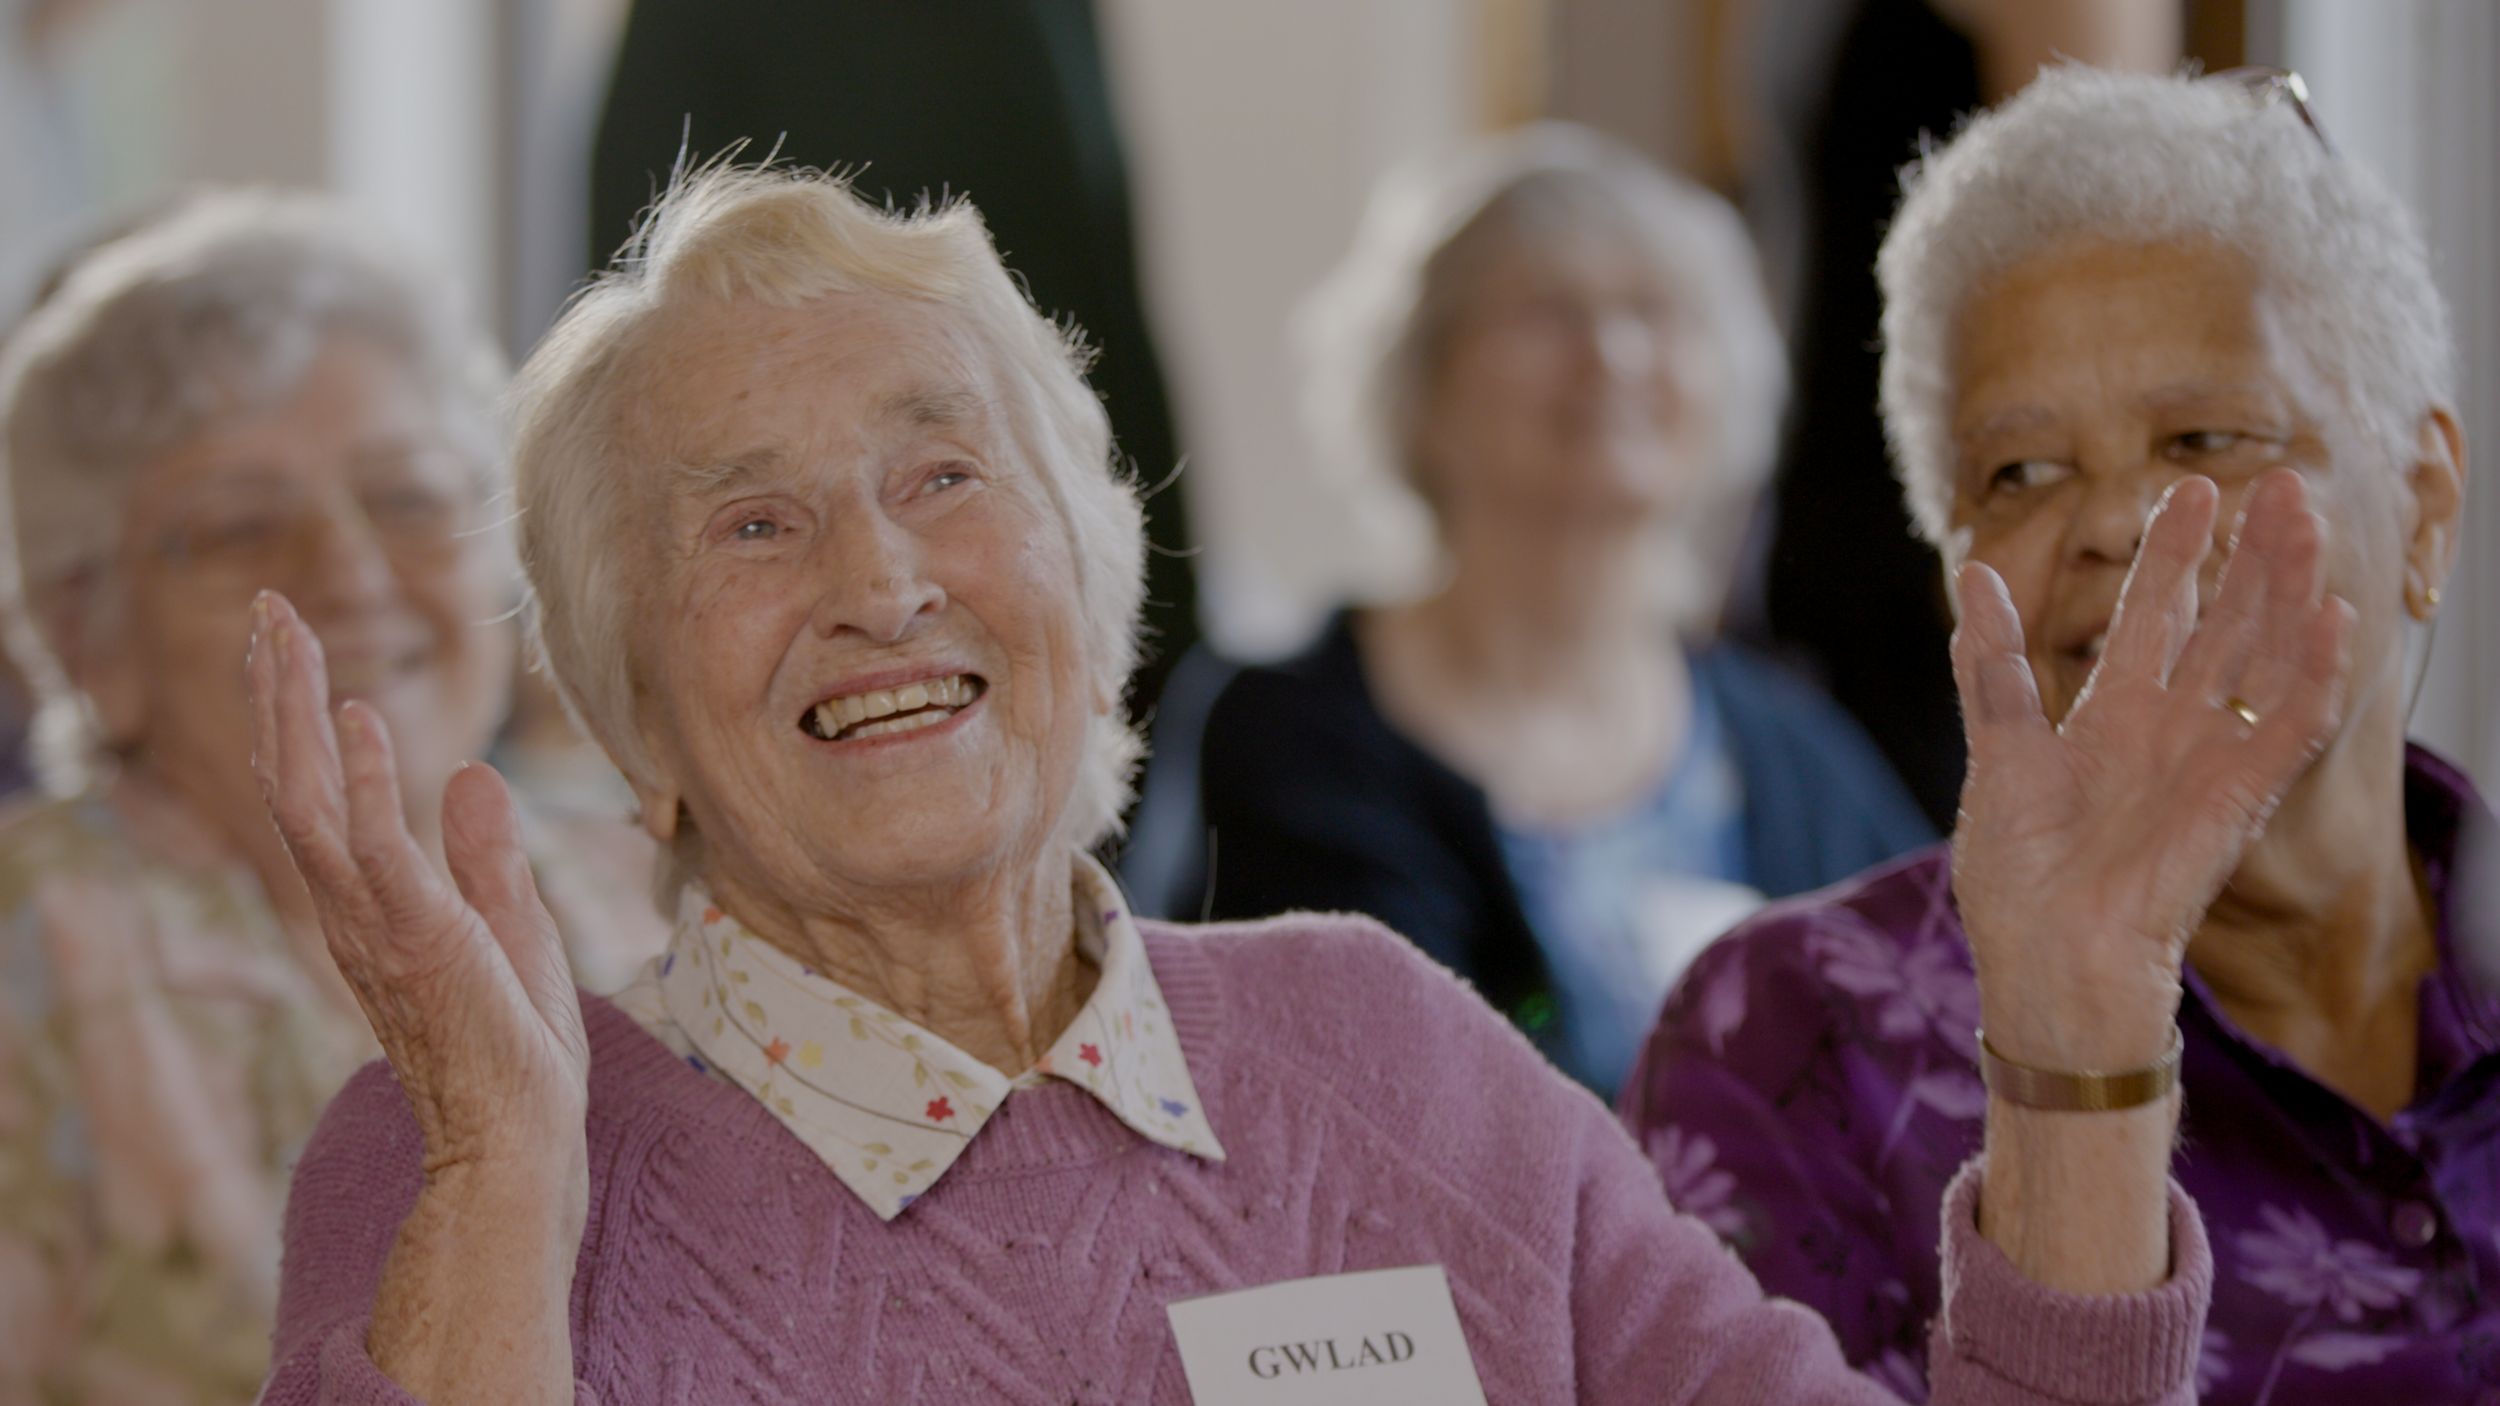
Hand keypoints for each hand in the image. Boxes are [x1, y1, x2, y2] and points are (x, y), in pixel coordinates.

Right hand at [247, 591, 588, 1183]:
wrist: (519, 1136)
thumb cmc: (513, 1046)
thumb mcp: (508, 924)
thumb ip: (482, 852)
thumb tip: (471, 775)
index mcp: (369, 903)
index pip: (315, 794)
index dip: (299, 717)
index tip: (290, 643)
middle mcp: (351, 909)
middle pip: (292, 781)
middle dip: (278, 692)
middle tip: (268, 607)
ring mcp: (376, 925)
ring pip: (309, 802)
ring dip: (298, 715)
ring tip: (289, 636)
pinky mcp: (419, 938)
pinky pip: (376, 848)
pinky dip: (365, 780)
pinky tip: (362, 716)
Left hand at [1950, 471, 2351, 1071]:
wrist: (2048, 961)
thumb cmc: (2017, 879)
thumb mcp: (1997, 753)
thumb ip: (1993, 666)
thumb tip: (1974, 574)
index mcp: (2107, 719)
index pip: (2152, 618)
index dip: (2173, 557)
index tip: (2191, 491)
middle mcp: (2168, 732)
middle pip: (2223, 624)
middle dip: (2250, 555)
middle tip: (2281, 482)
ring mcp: (2208, 762)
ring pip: (2264, 658)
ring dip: (2289, 590)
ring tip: (2311, 519)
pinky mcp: (2239, 799)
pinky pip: (2289, 726)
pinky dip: (2315, 673)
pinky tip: (2335, 615)